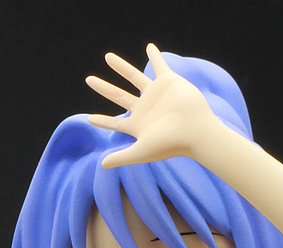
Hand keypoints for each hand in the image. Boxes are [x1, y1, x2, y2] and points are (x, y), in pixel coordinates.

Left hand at [85, 43, 215, 168]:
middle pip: (118, 96)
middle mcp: (144, 109)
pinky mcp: (168, 82)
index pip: (115, 123)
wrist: (194, 130)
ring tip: (108, 57)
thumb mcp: (141, 152)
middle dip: (103, 88)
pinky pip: (160, 65)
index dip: (102, 121)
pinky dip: (155, 56)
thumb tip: (101, 165)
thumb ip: (121, 157)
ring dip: (121, 67)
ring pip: (133, 77)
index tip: (89, 119)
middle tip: (88, 79)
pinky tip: (149, 47)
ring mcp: (155, 94)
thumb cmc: (169, 144)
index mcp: (138, 125)